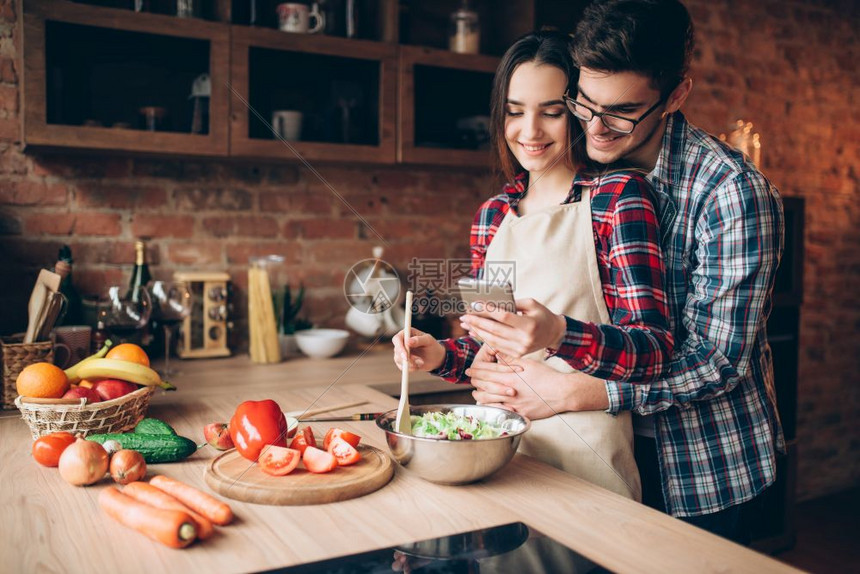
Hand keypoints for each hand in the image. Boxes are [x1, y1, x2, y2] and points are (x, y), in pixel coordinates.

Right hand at [391, 327, 445, 371]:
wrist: (435, 358)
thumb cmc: (432, 346)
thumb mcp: (428, 341)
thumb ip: (419, 340)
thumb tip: (408, 341)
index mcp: (406, 333)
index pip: (397, 339)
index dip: (399, 347)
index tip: (406, 355)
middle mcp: (401, 342)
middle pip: (397, 350)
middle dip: (407, 358)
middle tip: (418, 361)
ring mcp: (400, 352)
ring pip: (399, 360)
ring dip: (411, 363)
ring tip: (422, 362)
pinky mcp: (401, 362)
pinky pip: (402, 367)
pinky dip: (411, 368)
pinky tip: (418, 365)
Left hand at [460, 298, 565, 357]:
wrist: (553, 334)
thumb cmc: (541, 315)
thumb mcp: (531, 304)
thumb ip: (513, 303)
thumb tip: (491, 303)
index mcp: (529, 324)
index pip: (504, 316)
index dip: (488, 310)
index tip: (475, 304)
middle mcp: (524, 339)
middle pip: (495, 330)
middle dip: (477, 322)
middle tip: (465, 316)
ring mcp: (520, 349)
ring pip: (493, 340)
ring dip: (478, 331)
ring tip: (467, 324)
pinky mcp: (517, 354)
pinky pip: (497, 346)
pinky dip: (485, 339)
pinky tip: (476, 332)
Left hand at [467, 354, 610, 418]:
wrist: (562, 393)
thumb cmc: (547, 376)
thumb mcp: (528, 363)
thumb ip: (511, 359)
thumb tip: (498, 353)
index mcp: (510, 377)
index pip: (486, 373)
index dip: (476, 371)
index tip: (470, 369)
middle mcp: (509, 392)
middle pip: (484, 387)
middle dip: (475, 382)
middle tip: (471, 379)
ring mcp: (514, 405)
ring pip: (489, 401)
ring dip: (480, 395)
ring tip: (477, 392)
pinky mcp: (520, 414)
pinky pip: (501, 412)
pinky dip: (493, 407)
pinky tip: (490, 405)